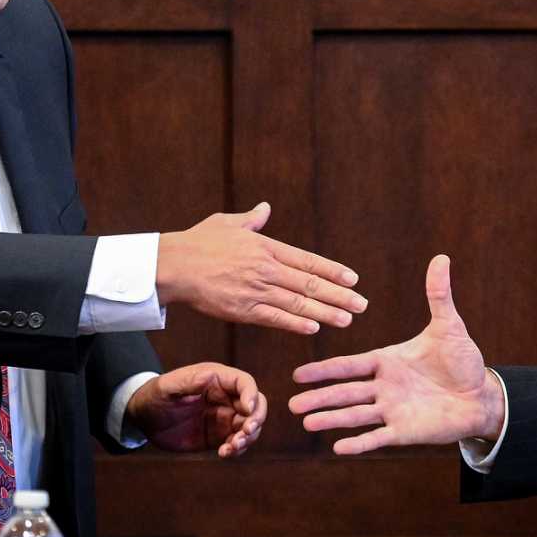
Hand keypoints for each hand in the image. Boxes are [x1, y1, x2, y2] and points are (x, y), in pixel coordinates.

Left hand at [126, 363, 266, 458]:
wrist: (144, 418)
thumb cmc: (154, 396)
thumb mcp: (167, 387)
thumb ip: (188, 382)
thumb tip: (211, 376)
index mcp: (216, 379)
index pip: (245, 383)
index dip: (252, 395)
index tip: (247, 411)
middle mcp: (225, 397)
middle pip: (256, 405)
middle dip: (256, 419)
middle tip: (245, 433)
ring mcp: (224, 417)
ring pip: (250, 426)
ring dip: (247, 438)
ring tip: (230, 447)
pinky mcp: (218, 436)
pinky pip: (237, 443)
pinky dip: (236, 449)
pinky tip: (223, 453)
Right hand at [159, 202, 366, 334]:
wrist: (174, 265)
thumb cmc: (198, 242)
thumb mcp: (228, 223)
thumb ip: (251, 219)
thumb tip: (265, 208)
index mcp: (266, 247)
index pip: (308, 260)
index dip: (333, 271)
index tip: (353, 279)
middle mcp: (267, 269)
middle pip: (310, 283)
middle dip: (339, 295)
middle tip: (362, 304)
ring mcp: (256, 290)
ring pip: (298, 303)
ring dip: (326, 312)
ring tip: (348, 319)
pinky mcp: (243, 310)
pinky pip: (275, 318)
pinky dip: (296, 323)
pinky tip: (314, 327)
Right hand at [288, 254, 504, 455]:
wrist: (483, 395)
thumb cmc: (464, 361)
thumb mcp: (448, 326)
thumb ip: (438, 295)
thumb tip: (441, 258)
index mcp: (387, 361)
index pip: (349, 366)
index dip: (324, 370)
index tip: (298, 374)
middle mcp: (384, 387)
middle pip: (345, 392)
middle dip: (319, 397)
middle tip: (291, 403)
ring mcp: (392, 410)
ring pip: (355, 416)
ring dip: (332, 419)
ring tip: (307, 423)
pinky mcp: (405, 431)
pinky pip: (378, 438)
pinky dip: (359, 443)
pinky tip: (339, 448)